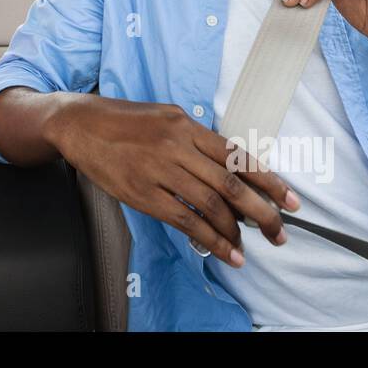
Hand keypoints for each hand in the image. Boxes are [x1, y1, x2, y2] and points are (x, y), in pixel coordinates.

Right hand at [48, 95, 299, 266]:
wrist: (78, 123)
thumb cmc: (122, 121)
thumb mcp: (164, 117)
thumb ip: (194, 139)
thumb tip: (226, 166)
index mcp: (186, 124)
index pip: (237, 155)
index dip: (268, 180)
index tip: (289, 199)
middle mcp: (177, 145)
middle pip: (230, 184)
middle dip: (262, 211)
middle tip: (280, 231)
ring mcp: (159, 169)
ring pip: (211, 204)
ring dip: (236, 230)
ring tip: (249, 246)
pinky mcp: (142, 192)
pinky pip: (184, 220)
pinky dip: (209, 238)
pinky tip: (224, 250)